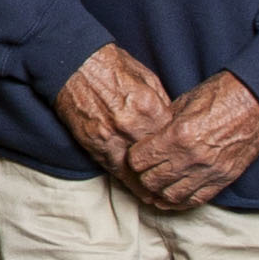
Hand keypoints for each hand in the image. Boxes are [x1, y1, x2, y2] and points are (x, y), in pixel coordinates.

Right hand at [56, 40, 178, 181]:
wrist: (75, 64)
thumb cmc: (111, 66)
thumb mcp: (147, 78)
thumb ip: (162, 104)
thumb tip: (173, 124)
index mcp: (148, 107)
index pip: (171, 140)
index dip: (178, 151)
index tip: (183, 159)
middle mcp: (131, 126)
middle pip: (156, 160)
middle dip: (166, 171)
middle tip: (176, 183)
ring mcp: (111, 137)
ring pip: (135, 172)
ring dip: (147, 184)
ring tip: (158, 195)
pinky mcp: (94, 145)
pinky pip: (115, 170)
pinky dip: (127, 180)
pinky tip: (136, 186)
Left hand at [129, 70, 258, 208]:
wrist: (258, 101)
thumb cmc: (220, 95)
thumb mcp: (183, 103)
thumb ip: (162, 126)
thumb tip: (145, 140)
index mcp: (178, 135)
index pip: (139, 160)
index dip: (134, 157)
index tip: (136, 153)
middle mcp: (192, 158)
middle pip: (152, 181)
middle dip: (143, 176)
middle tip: (143, 170)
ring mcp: (209, 171)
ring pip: (171, 197)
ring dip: (160, 192)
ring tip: (156, 185)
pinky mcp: (224, 179)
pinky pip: (195, 200)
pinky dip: (180, 201)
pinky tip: (173, 195)